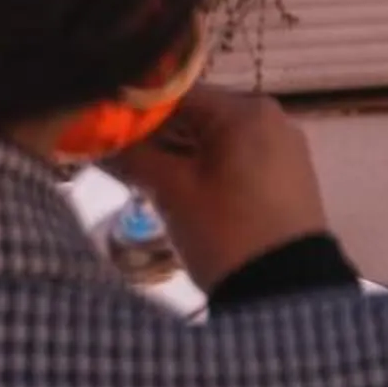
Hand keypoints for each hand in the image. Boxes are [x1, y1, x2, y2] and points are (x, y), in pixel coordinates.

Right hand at [107, 85, 328, 291]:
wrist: (288, 293)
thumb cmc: (225, 232)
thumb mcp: (173, 192)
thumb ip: (134, 156)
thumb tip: (99, 139)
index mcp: (246, 110)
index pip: (175, 93)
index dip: (133, 111)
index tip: (101, 130)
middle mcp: (271, 119)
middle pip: (196, 116)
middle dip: (154, 137)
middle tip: (112, 158)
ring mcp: (283, 150)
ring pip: (215, 142)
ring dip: (175, 157)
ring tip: (136, 178)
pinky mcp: (286, 180)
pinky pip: (235, 162)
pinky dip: (203, 171)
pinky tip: (173, 192)